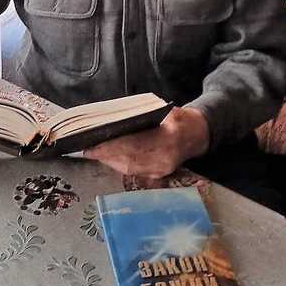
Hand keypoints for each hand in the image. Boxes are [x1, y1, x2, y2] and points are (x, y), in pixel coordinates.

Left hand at [82, 106, 208, 177]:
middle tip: (87, 149)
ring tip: (94, 153)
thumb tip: (114, 122)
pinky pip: (135, 171)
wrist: (197, 134)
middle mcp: (165, 158)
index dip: (112, 146)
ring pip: (129, 168)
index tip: (94, 144)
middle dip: (106, 155)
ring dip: (110, 161)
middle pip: (128, 159)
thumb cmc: (177, 119)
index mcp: (168, 138)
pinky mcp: (159, 175)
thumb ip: (143, 117)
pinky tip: (109, 158)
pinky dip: (119, 165)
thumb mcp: (163, 111)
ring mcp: (162, 169)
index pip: (133, 144)